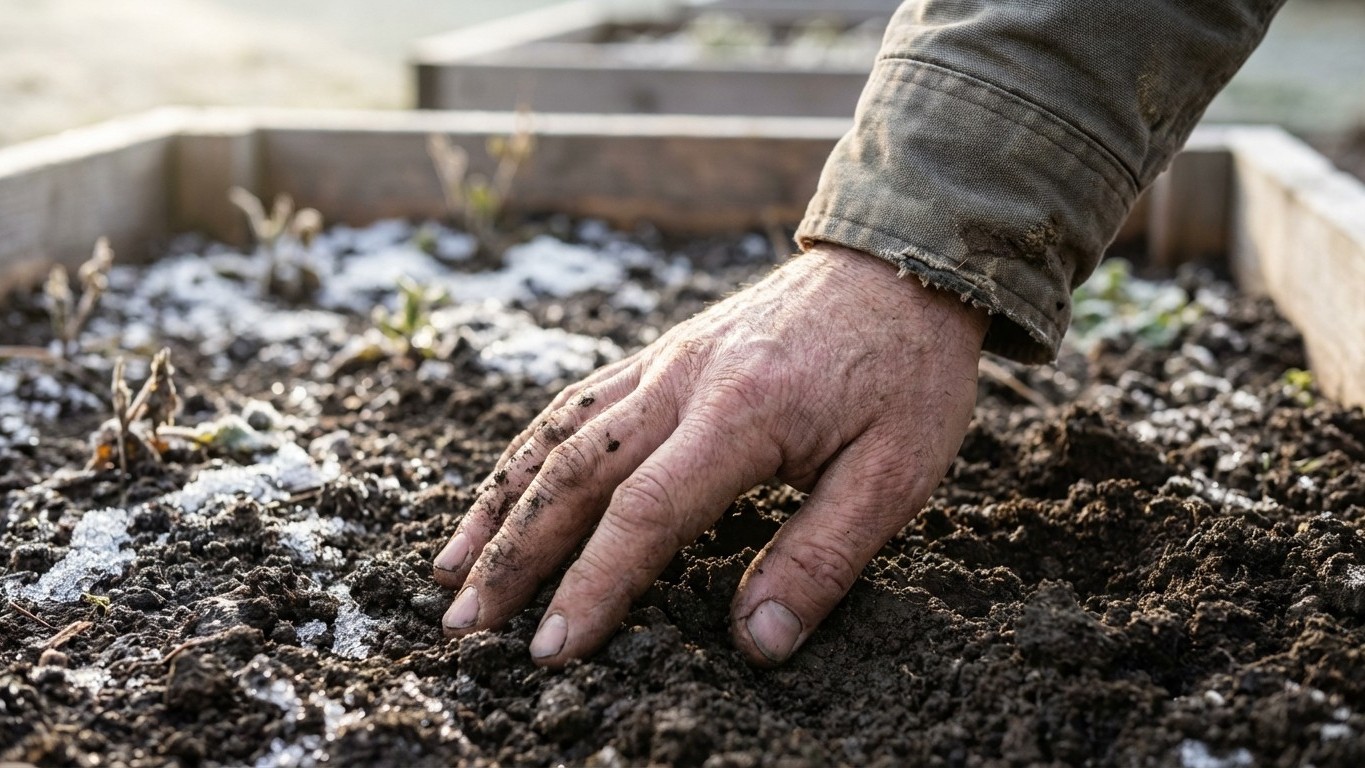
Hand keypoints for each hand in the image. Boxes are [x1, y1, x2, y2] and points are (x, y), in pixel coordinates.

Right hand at [432, 243, 987, 665]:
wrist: (901, 265)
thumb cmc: (908, 370)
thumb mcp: (896, 473)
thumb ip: (822, 557)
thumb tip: (757, 644)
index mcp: (742, 411)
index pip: (643, 512)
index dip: (592, 585)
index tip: (551, 650)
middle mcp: (683, 380)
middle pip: (574, 472)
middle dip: (513, 554)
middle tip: (463, 626)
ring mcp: (664, 361)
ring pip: (557, 433)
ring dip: (499, 502)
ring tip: (451, 567)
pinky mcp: (662, 355)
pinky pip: (576, 403)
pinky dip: (528, 451)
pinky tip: (505, 489)